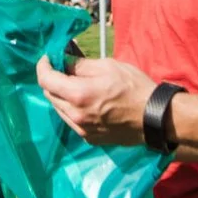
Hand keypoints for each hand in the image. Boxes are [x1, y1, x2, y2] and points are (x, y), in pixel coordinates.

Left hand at [36, 54, 157, 145]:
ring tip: (74, 84)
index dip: (43, 66)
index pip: (45, 80)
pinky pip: (71, 121)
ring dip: (61, 95)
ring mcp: (81, 130)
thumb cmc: (134, 87)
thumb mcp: (107, 66)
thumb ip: (80, 65)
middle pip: (49, 95)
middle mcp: (75, 115)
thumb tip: (64, 62)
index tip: (47, 58)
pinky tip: (85, 102)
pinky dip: (72, 109)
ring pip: (59, 109)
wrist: (154, 118)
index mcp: (78, 95)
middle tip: (62, 68)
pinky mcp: (89, 138)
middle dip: (52, 80)